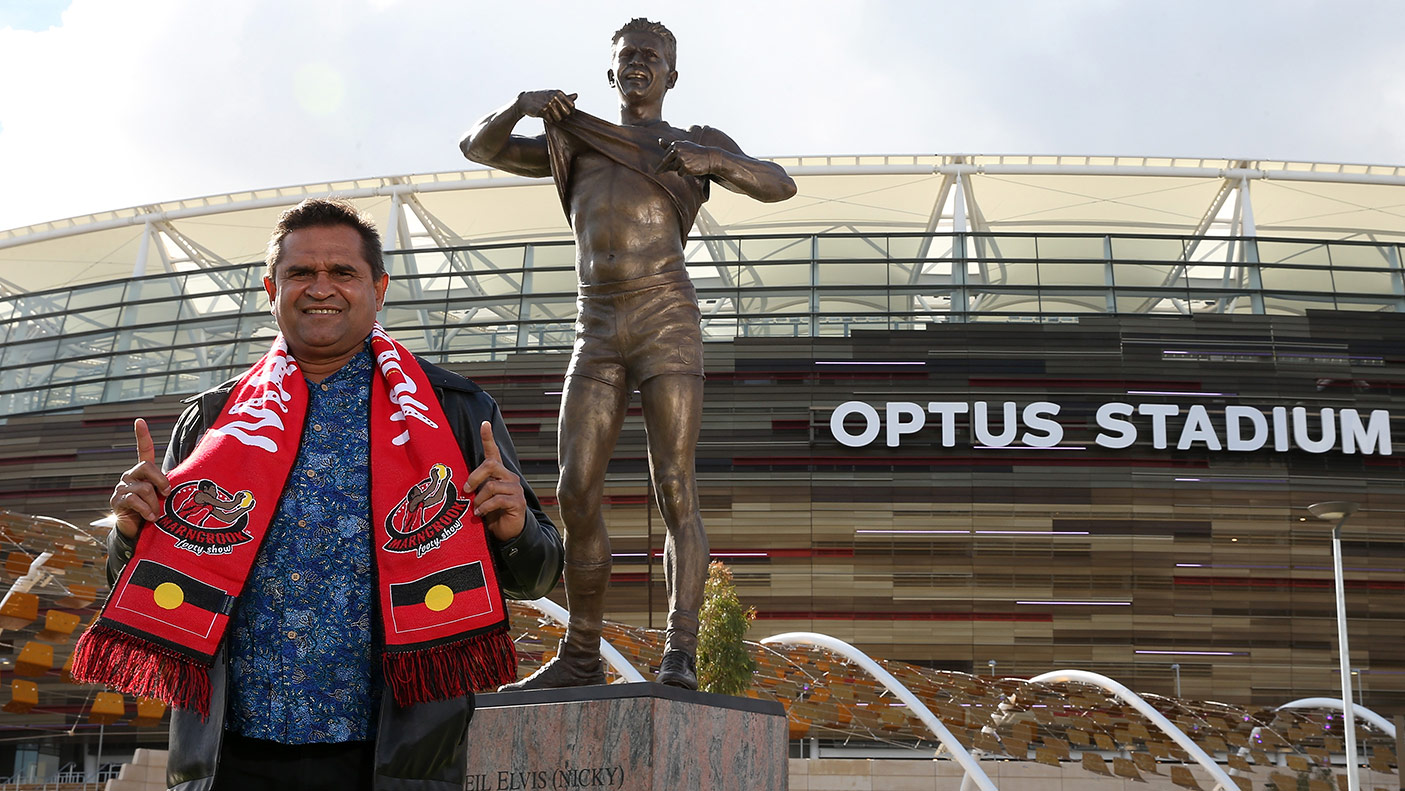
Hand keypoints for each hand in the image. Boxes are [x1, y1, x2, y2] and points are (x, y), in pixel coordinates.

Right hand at [110, 418, 170, 539]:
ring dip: (154, 503)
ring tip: (155, 513)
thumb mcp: (163, 495)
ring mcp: (122, 487)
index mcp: (143, 472)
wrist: (138, 532)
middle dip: (161, 480)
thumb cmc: (155, 511)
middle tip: (166, 494)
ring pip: (144, 488)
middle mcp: (130, 475)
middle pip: (146, 466)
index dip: (142, 435)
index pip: (143, 450)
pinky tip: (150, 517)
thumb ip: (168, 485)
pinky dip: (146, 510)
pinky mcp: (117, 500)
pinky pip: (135, 500)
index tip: (139, 420)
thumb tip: (182, 481)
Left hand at [465, 421, 525, 541]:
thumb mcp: (481, 497)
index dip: (488, 437)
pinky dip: (485, 507)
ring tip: (476, 508)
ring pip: (491, 485)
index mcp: (499, 474)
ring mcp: (515, 489)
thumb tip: (460, 484)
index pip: (493, 452)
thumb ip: (475, 487)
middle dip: (474, 477)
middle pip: (490, 465)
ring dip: (479, 499)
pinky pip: (498, 500)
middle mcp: (509, 477)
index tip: (484, 423)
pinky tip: (481, 513)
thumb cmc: (492, 513)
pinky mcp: (518, 502)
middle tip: (466, 490)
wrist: (507, 532)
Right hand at [516, 90, 576, 122]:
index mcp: (558, 93)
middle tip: (557, 115)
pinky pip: (551, 121)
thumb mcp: (553, 95)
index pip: (572, 105)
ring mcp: (548, 104)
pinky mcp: (542, 111)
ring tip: (550, 115)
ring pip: (559, 118)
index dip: (571, 111)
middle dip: (563, 116)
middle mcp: (554, 97)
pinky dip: (548, 120)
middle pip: (567, 113)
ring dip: (555, 119)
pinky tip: (544, 116)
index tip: (566, 113)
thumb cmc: (542, 98)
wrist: (525, 101)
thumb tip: (577, 95)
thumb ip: (565, 97)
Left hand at [656, 139, 716, 175]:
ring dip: (680, 168)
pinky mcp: (685, 167)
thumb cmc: (695, 153)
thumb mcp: (682, 146)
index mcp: (675, 144)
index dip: (666, 163)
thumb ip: (669, 145)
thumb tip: (659, 140)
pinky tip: (692, 168)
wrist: (710, 158)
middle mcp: (677, 150)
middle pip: (667, 163)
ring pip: (674, 168)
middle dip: (669, 167)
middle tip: (675, 167)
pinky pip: (680, 173)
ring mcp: (681, 159)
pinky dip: (685, 173)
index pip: (665, 156)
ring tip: (690, 163)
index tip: (663, 168)